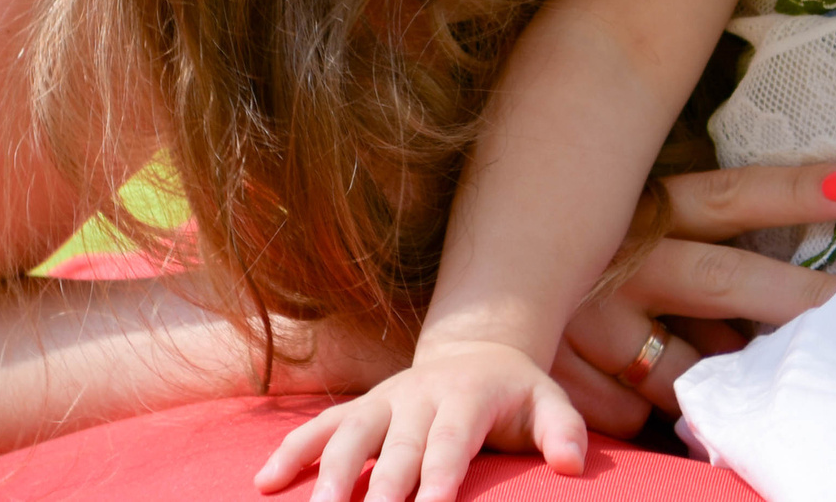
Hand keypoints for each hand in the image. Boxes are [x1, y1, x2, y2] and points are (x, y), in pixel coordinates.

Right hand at [256, 338, 582, 501]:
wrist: (477, 348)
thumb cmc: (515, 392)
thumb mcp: (548, 400)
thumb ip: (564, 429)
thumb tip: (571, 466)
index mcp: (465, 397)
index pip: (449, 443)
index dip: (438, 477)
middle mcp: (417, 397)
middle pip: (394, 450)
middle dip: (377, 492)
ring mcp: (382, 401)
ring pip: (347, 438)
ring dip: (326, 478)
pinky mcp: (359, 408)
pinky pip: (320, 428)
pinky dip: (291, 452)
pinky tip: (264, 483)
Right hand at [550, 163, 835, 433]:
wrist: (473, 316)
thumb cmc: (577, 260)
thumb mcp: (626, 227)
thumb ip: (691, 246)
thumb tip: (774, 291)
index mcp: (638, 213)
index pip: (725, 198)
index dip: (790, 190)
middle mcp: (618, 262)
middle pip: (724, 279)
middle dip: (798, 296)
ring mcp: (590, 322)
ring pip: (688, 367)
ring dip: (717, 379)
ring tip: (734, 382)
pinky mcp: (566, 380)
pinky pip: (638, 413)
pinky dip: (646, 409)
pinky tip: (631, 392)